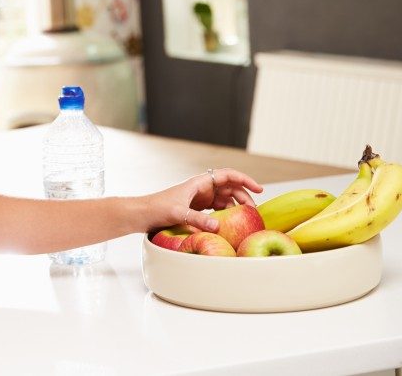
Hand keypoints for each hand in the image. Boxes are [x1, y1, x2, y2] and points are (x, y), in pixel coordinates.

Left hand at [141, 168, 263, 232]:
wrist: (143, 214)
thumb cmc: (157, 209)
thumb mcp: (178, 214)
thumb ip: (198, 220)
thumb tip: (218, 227)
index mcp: (199, 183)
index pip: (227, 175)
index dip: (244, 179)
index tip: (258, 189)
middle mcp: (202, 188)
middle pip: (230, 188)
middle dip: (244, 196)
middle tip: (253, 212)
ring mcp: (200, 198)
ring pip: (225, 199)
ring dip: (236, 206)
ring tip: (246, 218)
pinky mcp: (197, 208)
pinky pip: (217, 209)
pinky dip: (227, 214)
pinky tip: (232, 223)